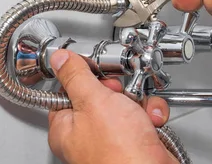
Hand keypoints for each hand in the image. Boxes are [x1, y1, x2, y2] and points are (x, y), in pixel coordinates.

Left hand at [48, 50, 176, 163]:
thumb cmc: (118, 152)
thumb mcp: (93, 102)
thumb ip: (76, 76)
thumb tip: (60, 59)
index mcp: (67, 127)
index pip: (68, 91)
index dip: (83, 78)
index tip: (94, 71)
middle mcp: (88, 135)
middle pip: (101, 94)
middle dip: (118, 90)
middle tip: (119, 95)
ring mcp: (114, 138)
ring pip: (127, 103)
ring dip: (139, 102)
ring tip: (139, 113)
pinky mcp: (137, 140)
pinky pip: (144, 116)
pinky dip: (152, 115)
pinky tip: (151, 122)